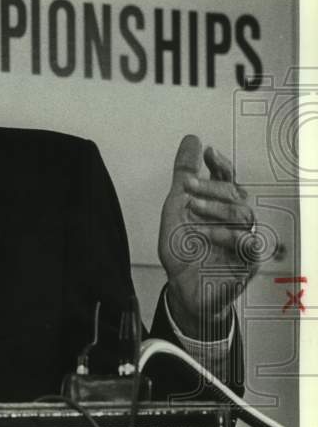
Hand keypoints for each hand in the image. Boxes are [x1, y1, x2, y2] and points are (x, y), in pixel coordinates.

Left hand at [157, 135, 259, 337]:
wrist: (180, 286)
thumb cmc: (183, 247)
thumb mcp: (177, 206)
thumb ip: (184, 173)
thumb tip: (191, 140)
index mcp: (220, 205)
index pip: (228, 180)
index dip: (221, 165)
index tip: (208, 152)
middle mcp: (234, 220)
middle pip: (235, 194)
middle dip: (211, 187)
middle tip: (188, 186)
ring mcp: (242, 240)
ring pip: (243, 214)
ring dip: (216, 208)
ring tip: (192, 208)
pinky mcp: (246, 262)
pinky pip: (249, 244)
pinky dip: (228, 235)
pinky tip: (207, 233)